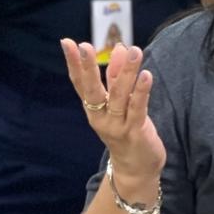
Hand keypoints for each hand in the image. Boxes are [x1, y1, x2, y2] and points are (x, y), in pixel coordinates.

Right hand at [60, 40, 165, 184]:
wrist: (136, 170)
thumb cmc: (125, 130)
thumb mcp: (117, 103)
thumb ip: (117, 77)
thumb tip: (119, 48)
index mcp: (93, 108)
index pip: (80, 83)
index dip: (73, 63)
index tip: (67, 42)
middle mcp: (101, 117)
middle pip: (92, 90)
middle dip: (88, 68)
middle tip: (85, 46)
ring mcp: (117, 126)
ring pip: (119, 96)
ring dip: (126, 72)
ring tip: (133, 50)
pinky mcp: (135, 133)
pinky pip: (138, 109)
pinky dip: (141, 92)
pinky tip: (146, 75)